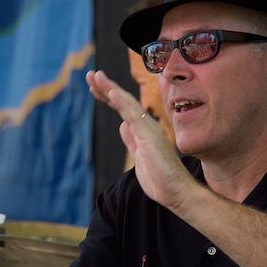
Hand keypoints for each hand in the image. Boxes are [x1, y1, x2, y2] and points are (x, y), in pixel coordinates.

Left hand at [86, 69, 196, 210]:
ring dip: (110, 89)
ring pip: (127, 103)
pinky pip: (133, 115)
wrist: (176, 192)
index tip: (95, 88)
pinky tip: (111, 92)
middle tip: (90, 75)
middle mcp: (147, 126)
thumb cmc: (160, 178)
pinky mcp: (149, 136)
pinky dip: (122, 102)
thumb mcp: (140, 156)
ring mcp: (149, 129)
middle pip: (123, 101)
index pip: (123, 109)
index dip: (109, 97)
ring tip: (96, 77)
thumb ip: (131, 141)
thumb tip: (123, 126)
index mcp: (143, 130)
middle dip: (106, 87)